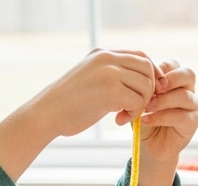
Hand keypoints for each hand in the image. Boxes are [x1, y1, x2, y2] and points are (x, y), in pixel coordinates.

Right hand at [0, 49, 157, 180]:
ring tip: (123, 115)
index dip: (151, 74)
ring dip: (140, 104)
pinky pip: (138, 101)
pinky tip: (118, 120)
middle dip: (149, 90)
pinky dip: (133, 114)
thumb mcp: (91, 80)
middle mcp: (107, 58)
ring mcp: (109, 72)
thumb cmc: (68, 104)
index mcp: (102, 54)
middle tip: (136, 107)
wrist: (46, 113)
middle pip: (147, 68)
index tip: (148, 93)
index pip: (140, 56)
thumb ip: (112, 76)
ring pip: (146, 86)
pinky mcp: (110, 90)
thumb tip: (142, 81)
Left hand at [136, 60, 197, 185]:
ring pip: (185, 96)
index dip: (161, 68)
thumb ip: (141, 86)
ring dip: (164, 100)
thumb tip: (134, 75)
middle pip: (188, 74)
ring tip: (146, 107)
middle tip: (155, 88)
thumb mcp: (139, 98)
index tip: (145, 76)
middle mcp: (187, 90)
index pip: (174, 64)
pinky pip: (182, 117)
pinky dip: (162, 117)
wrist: (148, 143)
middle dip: (171, 79)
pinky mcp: (192, 123)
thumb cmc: (144, 116)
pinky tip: (146, 120)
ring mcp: (192, 107)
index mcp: (175, 80)